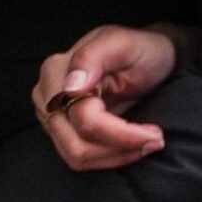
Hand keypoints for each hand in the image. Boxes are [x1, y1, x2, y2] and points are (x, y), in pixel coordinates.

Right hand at [34, 25, 179, 171]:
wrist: (148, 57)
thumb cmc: (139, 50)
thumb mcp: (124, 43)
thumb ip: (93, 57)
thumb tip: (70, 89)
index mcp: (56, 70)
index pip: (83, 118)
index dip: (120, 133)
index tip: (155, 133)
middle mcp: (46, 95)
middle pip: (75, 144)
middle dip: (118, 149)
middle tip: (153, 140)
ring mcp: (51, 115)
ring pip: (76, 156)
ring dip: (115, 156)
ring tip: (145, 142)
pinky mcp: (61, 131)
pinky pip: (79, 158)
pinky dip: (109, 157)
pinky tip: (130, 144)